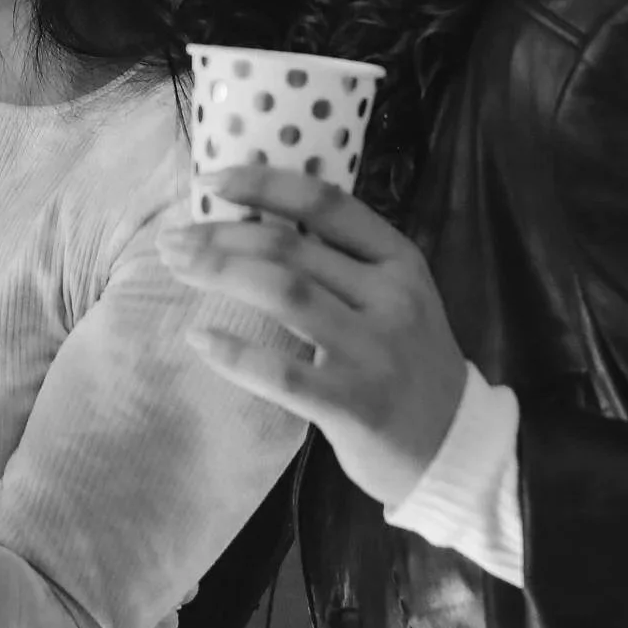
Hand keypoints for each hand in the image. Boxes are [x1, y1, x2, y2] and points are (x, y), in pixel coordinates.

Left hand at [159, 165, 467, 506]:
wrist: (456, 449)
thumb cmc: (407, 363)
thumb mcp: (395, 298)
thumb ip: (342, 262)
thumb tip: (253, 217)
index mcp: (399, 260)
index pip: (328, 202)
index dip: (265, 182)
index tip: (212, 178)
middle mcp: (391, 297)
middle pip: (291, 247)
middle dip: (221, 235)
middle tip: (172, 239)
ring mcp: (374, 351)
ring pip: (283, 292)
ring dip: (219, 272)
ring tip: (176, 266)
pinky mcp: (355, 404)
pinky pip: (283, 372)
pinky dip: (235, 352)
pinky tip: (199, 339)